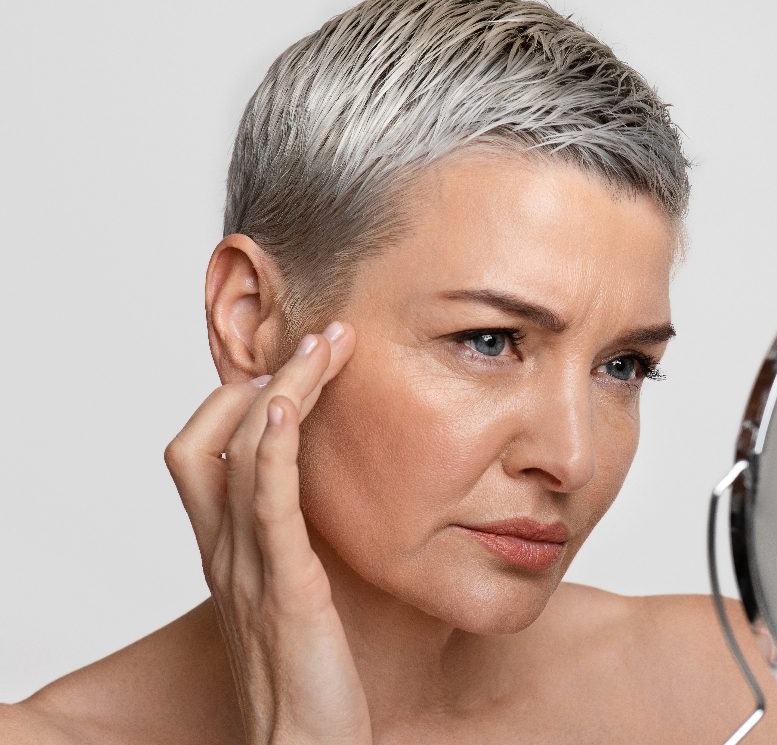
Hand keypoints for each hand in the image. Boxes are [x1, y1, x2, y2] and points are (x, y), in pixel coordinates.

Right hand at [164, 321, 369, 744]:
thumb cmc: (312, 679)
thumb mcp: (297, 596)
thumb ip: (298, 548)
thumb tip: (331, 501)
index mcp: (229, 552)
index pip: (204, 449)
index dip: (239, 396)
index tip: (300, 361)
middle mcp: (226, 552)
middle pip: (205, 435)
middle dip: (260, 374)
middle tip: (323, 337)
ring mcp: (248, 567)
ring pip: (239, 451)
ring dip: (282, 386)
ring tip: (328, 345)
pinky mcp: (284, 586)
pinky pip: (265, 501)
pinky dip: (273, 443)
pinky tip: (291, 399)